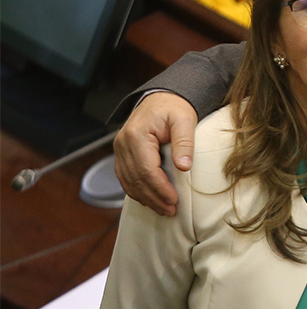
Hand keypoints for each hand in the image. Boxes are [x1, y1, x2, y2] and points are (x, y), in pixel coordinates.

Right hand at [113, 92, 196, 215]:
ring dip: (145, 198)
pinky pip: (126, 177)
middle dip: (154, 197)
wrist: (161, 98)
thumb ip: (184, 142)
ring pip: (128, 181)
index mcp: (136, 135)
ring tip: (164, 209)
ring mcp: (119, 149)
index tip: (174, 200)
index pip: (146, 169)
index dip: (160, 188)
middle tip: (171, 211)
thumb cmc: (174, 107)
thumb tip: (184, 167)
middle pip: (136, 179)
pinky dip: (137, 190)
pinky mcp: (122, 153)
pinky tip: (151, 199)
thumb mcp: (184, 120)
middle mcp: (123, 143)